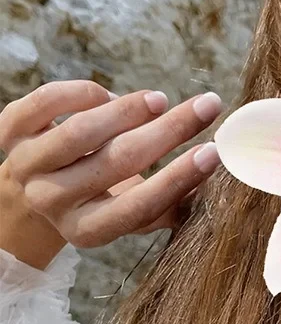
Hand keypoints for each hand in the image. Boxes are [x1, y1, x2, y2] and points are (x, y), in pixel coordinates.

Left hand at [0, 80, 222, 268]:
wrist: (31, 196)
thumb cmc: (102, 202)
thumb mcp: (133, 214)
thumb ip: (172, 204)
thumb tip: (217, 181)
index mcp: (88, 230)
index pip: (140, 205)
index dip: (179, 178)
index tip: (214, 152)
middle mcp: (52, 201)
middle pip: (118, 162)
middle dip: (170, 131)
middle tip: (207, 106)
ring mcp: (26, 165)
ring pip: (82, 132)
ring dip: (130, 110)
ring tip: (160, 101)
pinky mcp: (10, 130)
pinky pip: (49, 101)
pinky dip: (86, 93)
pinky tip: (109, 97)